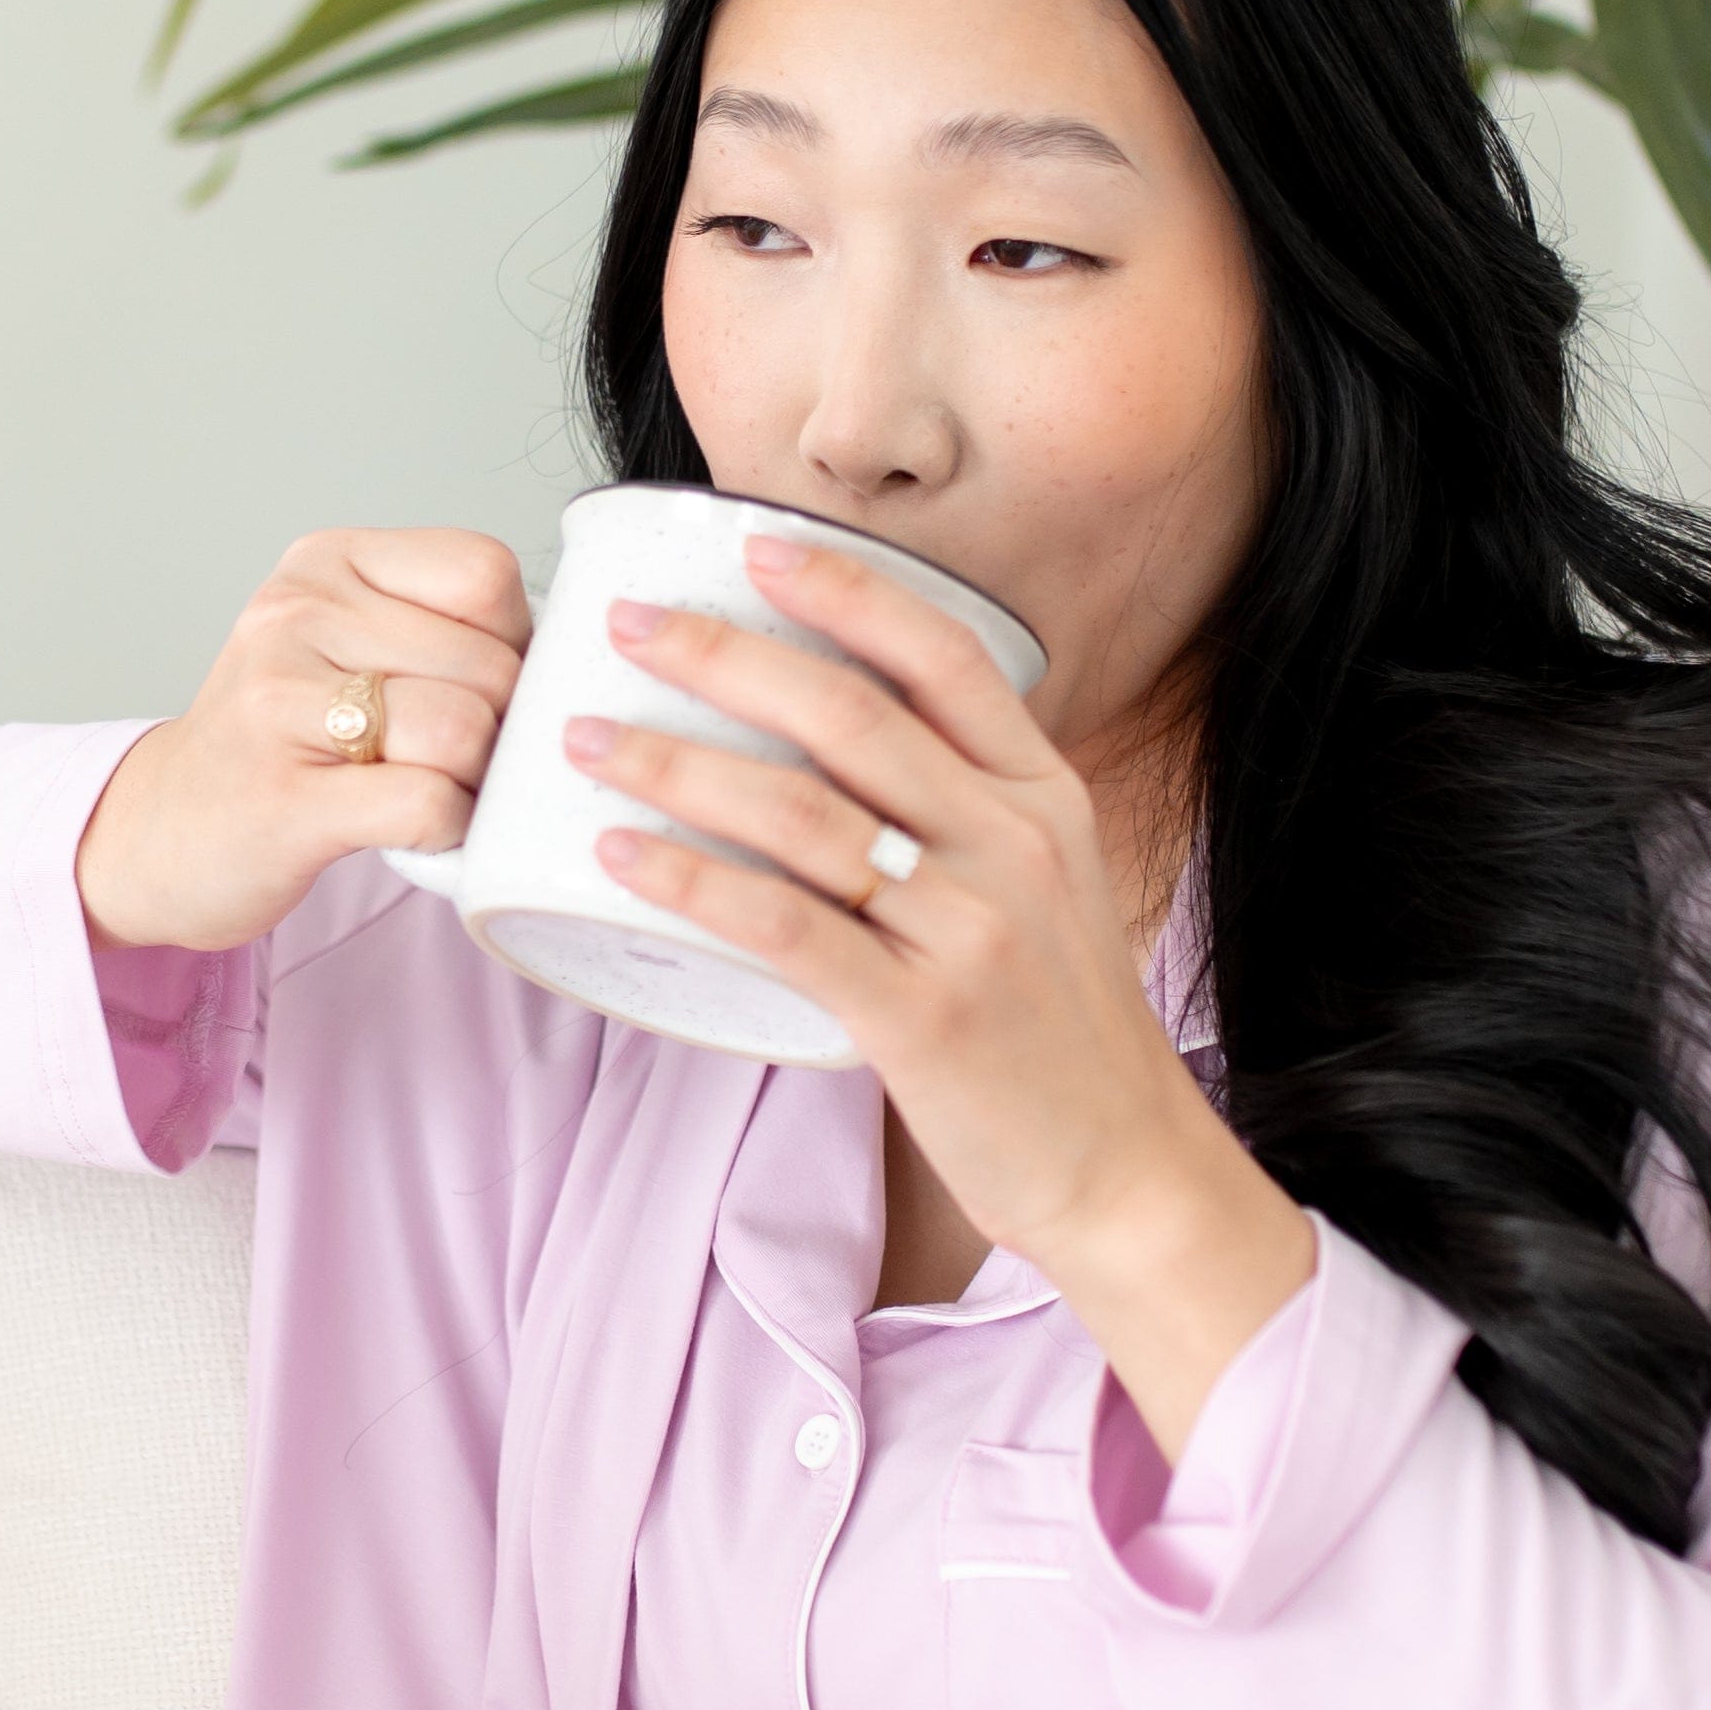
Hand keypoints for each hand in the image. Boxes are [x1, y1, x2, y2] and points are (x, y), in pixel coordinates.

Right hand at [75, 527, 530, 954]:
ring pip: (463, 731)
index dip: (515, 642)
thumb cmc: (282, 740)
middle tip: (453, 758)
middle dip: (499, 728)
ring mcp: (280, 703)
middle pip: (488, 665)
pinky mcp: (284, 797)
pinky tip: (413, 829)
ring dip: (473, 782)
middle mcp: (296, 614)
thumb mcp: (347, 640)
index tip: (475, 685)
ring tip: (429, 790)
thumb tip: (568, 654)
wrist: (163, 830)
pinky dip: (446, 829)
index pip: (486, 575)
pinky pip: (427, 802)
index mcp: (326, 561)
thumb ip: (441, 625)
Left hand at [564, 533, 1313, 1458]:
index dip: (843, 590)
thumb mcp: (1043, 888)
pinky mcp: (922, 1017)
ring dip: (678, 764)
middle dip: (724, 655)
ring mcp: (969, 929)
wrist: (1123, 1165)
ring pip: (801, 813)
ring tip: (587, 740)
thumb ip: (961, 814)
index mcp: (1041, 797)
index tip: (753, 544)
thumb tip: (833, 750)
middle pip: (848, 715)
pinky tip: (619, 859)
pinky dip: (692, 885)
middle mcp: (1011, 844)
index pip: (942, 655)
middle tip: (628, 627)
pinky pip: (784, 929)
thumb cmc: (1058, 1031)